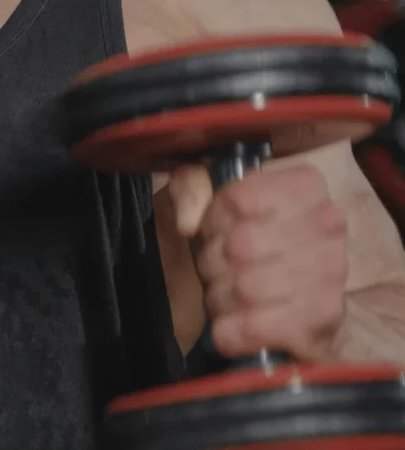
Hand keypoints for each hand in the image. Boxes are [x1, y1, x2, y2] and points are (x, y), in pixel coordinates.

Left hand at [170, 162, 348, 360]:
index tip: (217, 229)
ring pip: (246, 289)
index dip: (214, 218)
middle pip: (241, 245)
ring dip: (221, 296)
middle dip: (215, 261)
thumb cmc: (232, 242)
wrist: (276, 308)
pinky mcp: (322, 326)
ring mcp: (330, 277)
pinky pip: (253, 328)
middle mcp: (328, 226)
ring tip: (229, 293)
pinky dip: (231, 331)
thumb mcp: (203, 198)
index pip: (240, 198)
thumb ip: (189, 185)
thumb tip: (187, 222)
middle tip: (220, 267)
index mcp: (305, 186)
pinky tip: (236, 323)